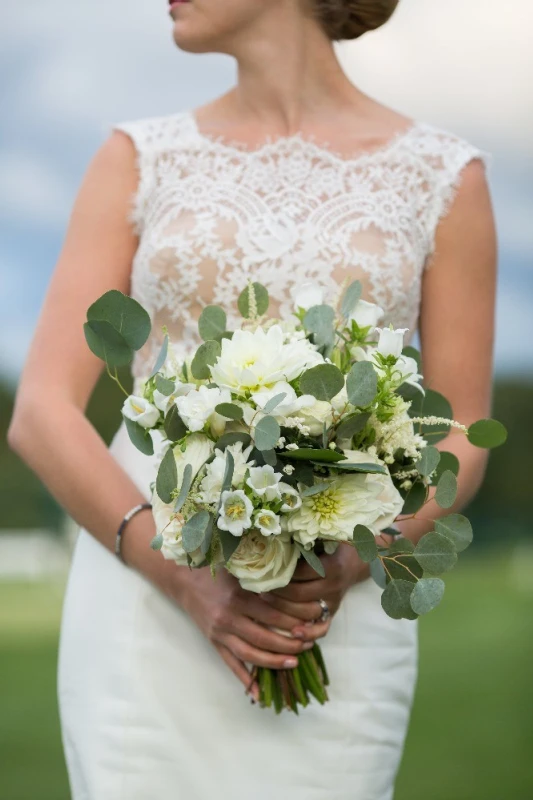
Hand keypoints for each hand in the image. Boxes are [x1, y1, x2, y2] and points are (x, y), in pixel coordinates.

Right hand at [173, 566, 318, 699]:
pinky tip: (258, 692)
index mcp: (238, 597)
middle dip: (288, 644)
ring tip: (293, 663)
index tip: (311, 623)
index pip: (272, 614)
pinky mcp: (214, 643)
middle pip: (264, 637)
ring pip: (250, 654)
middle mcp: (228, 618)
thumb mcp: (240, 569)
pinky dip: (244, 679)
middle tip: (308, 645)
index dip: (293, 621)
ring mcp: (220, 633)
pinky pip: (230, 664)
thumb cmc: (217, 571)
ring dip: (273, 662)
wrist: (184, 580)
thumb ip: (262, 578)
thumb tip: (294, 584)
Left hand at [261, 544, 368, 642]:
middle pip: (300, 595)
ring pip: (306, 612)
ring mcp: (334, 601)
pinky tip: (293, 634)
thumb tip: (273, 544)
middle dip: (277, 594)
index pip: (301, 573)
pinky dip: (308, 633)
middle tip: (259, 590)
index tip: (264, 573)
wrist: (355, 561)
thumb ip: (304, 543)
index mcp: (332, 566)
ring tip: (266, 606)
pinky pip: (322, 628)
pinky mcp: (333, 612)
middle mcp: (333, 586)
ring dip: (284, 611)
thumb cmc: (333, 546)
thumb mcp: (323, 540)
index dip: (281, 574)